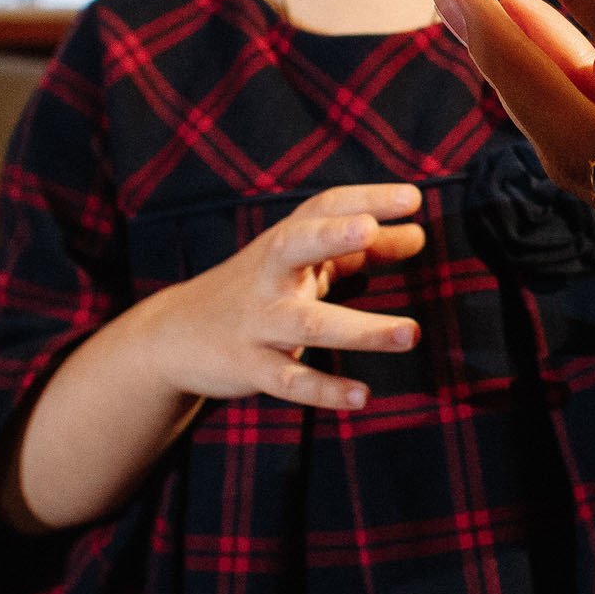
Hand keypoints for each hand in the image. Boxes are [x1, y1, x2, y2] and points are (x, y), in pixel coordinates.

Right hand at [148, 184, 426, 410]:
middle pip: (296, 246)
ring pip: (308, 324)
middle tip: (369, 229)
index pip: (324, 208)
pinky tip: (362, 396)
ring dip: (361, 329)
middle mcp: (269, 276)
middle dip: (331, 236)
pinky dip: (325, 389)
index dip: (366, 199)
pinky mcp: (250, 366)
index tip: (413, 198)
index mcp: (285, 243)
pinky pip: (290, 380)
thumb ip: (361, 250)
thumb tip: (419, 235)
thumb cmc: (260, 289)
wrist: (175, 336)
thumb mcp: (305, 263)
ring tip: (412, 333)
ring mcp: (258, 322)